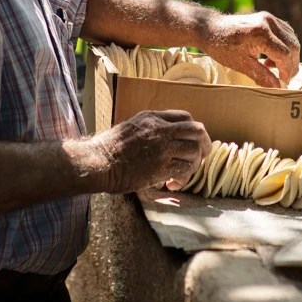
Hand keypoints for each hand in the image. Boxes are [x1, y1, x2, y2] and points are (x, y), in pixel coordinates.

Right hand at [91, 110, 210, 193]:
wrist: (98, 162)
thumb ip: (149, 127)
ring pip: (194, 152)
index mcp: (152, 118)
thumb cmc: (108, 147)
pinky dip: (183, 178)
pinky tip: (173, 184)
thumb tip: (165, 136)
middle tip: (201, 156)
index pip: (185, 117)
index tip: (191, 142)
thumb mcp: (131, 126)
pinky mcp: (161, 168)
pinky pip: (185, 170)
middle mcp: (160, 130)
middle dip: (203, 144)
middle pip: (196, 131)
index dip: (192, 130)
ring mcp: (162, 148)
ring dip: (193, 164)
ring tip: (182, 174)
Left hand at [199, 11, 300, 87]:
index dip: (287, 70)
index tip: (283, 82)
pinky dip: (284, 46)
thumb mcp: (241, 64)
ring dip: (288, 55)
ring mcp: (269, 18)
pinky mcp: (267, 18)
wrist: (210, 28)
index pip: (284, 54)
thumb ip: (262, 75)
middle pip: (292, 45)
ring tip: (274, 68)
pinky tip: (271, 57)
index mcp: (261, 33)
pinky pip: (285, 33)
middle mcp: (268, 22)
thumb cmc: (222, 47)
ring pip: (291, 38)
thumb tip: (278, 87)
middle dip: (291, 64)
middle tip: (283, 78)